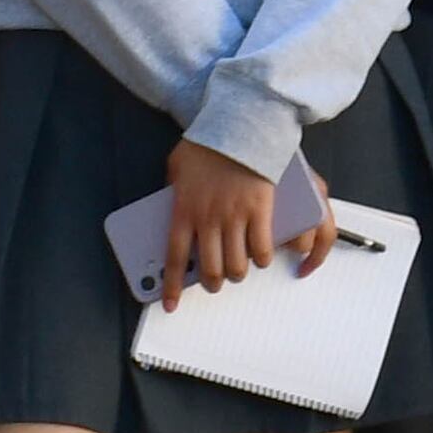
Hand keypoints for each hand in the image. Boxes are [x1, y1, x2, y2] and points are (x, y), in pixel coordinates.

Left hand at [161, 139, 316, 300]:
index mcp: (183, 212)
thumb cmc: (206, 144)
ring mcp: (234, 217)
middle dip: (214, 282)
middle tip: (216, 283)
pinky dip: (262, 257)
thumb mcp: (176, 168)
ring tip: (240, 272)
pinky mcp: (260, 211)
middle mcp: (207, 220)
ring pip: (236, 262)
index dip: (173, 286)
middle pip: (209, 267)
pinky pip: (262, 246)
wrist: (238, 129)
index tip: (170, 304)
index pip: (174, 259)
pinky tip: (262, 258)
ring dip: (238, 273)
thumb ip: (174, 189)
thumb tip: (173, 200)